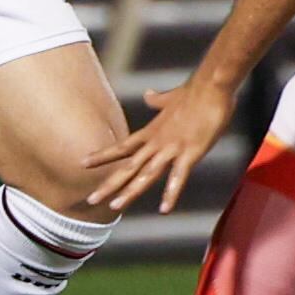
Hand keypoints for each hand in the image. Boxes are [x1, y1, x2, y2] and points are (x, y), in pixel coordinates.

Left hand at [83, 75, 237, 213]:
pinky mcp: (190, 152)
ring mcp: (172, 147)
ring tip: (114, 206)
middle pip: (128, 166)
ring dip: (130, 191)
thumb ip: (158, 100)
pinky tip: (164, 209)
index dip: (103, 156)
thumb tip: (147, 94)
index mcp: (152, 131)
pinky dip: (171, 193)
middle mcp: (157, 141)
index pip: (122, 146)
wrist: (211, 85)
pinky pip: (178, 177)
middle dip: (110, 183)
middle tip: (90, 199)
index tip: (83, 163)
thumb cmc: (195, 91)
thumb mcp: (171, 98)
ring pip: (146, 174)